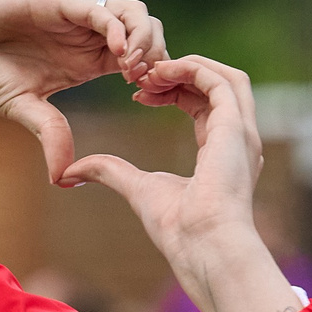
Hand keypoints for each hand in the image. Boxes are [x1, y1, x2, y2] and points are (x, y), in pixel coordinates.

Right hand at [0, 0, 165, 183]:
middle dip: (159, 57)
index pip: (139, 62)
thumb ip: (50, 135)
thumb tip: (65, 180)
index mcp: (84, 62)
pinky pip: (100, 10)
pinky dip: (119, 29)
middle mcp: (84, 38)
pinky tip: (118, 54)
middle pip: (147, 34)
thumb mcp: (21, 110)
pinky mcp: (54, 3)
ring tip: (133, 70)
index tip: (144, 100)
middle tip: (146, 85)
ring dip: (145, 39)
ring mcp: (71, 18)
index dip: (152, 77)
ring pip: (133, 15)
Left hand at [62, 56, 302, 311]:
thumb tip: (69, 172)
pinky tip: (160, 76)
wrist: (202, 246)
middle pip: (218, 85)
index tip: (138, 95)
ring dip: (189, 66)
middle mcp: (238, 140)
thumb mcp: (137, 189)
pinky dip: (191, 70)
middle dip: (181, 73)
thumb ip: (110, 172)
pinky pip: (220, 81)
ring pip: (227, 77)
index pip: (204, 105)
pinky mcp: (236, 127)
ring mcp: (242, 132)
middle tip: (143, 75)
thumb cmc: (178, 229)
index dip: (172, 92)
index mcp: (222, 154)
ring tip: (152, 71)